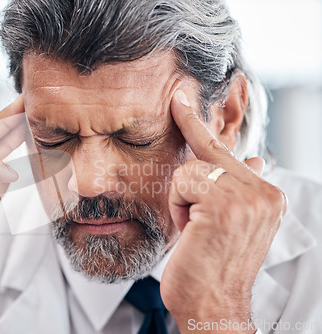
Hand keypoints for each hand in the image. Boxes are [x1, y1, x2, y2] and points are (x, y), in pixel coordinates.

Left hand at [161, 91, 286, 333]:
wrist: (211, 305)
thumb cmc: (210, 265)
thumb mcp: (228, 222)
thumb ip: (238, 188)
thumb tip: (254, 158)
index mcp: (267, 195)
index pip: (228, 152)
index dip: (199, 127)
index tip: (182, 100)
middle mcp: (264, 192)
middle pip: (208, 155)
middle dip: (187, 175)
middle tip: (175, 111)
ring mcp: (248, 198)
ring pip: (190, 170)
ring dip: (182, 201)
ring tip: (194, 229)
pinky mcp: (224, 206)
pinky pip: (182, 183)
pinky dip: (177, 207)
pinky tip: (191, 231)